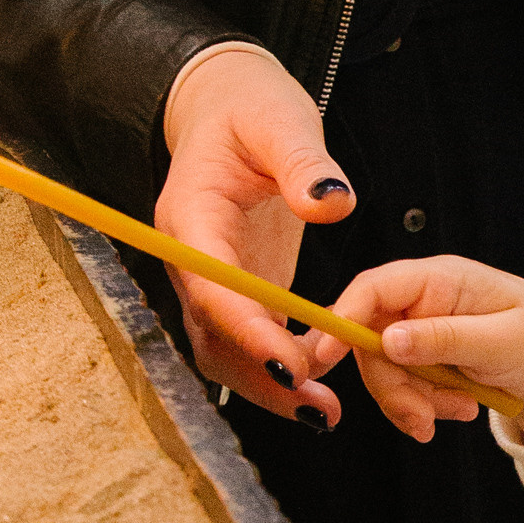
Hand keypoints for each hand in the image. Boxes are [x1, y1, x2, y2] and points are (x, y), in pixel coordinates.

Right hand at [158, 48, 358, 424]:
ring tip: (324, 415)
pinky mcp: (236, 291)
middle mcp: (191, 258)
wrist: (228, 108)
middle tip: (318, 408)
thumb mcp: (280, 118)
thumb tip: (333, 204)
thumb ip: (304, 160)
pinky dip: (279, 372)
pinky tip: (319, 395)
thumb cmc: (251, 107)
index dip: (249, 329)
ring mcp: (210, 280)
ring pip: (225, 352)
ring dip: (269, 387)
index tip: (293, 362)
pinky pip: (247, 344)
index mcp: (190, 217)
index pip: (212, 285)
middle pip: (213, 334)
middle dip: (261, 375)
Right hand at [313, 254, 523, 454]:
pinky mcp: (425, 359)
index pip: (374, 288)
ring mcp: (422, 331)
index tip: (325, 357)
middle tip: (423, 419)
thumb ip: (444, 339)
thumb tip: (388, 339)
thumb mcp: (502, 342)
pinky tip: (460, 409)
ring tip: (462, 410)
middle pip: (369, 339)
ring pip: (384, 371)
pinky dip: (425, 407)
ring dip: (416, 402)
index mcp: (442, 279)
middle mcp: (424, 300)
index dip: (343, 318)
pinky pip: (403, 387)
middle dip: (393, 386)